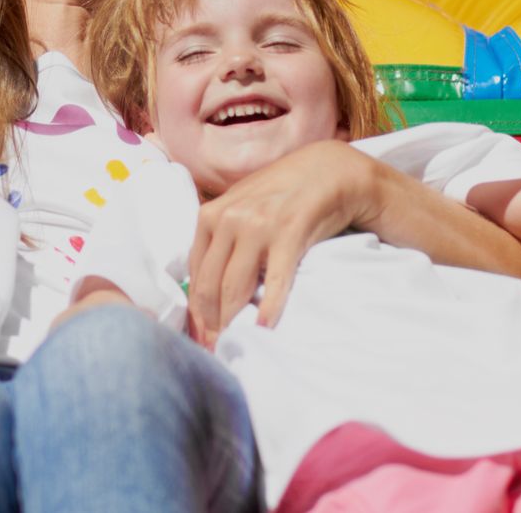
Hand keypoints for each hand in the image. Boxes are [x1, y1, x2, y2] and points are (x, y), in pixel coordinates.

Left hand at [187, 140, 375, 346]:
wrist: (327, 170)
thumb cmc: (280, 193)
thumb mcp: (239, 206)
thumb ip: (220, 238)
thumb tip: (204, 286)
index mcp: (210, 215)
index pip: (194, 273)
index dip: (196, 310)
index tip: (201, 334)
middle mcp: (228, 220)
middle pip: (209, 285)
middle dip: (210, 323)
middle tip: (215, 350)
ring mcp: (257, 228)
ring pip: (234, 288)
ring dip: (233, 323)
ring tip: (235, 346)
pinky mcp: (289, 235)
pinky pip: (274, 281)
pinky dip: (269, 309)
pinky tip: (265, 329)